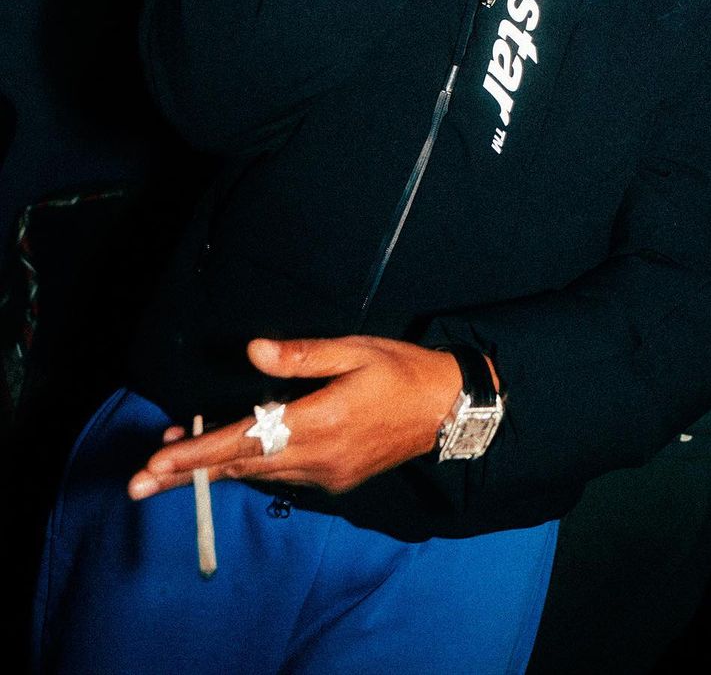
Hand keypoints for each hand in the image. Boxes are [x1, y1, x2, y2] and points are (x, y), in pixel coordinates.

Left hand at [127, 336, 464, 499]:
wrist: (449, 410)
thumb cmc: (403, 371)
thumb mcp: (357, 350)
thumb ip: (303, 354)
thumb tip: (254, 350)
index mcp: (321, 422)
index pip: (246, 439)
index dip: (197, 452)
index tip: (157, 463)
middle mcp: (318, 458)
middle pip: (241, 467)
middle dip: (187, 474)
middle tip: (137, 483)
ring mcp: (327, 476)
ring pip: (257, 474)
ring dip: (215, 467)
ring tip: (170, 462)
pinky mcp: (335, 481)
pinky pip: (281, 477)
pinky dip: (249, 467)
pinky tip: (230, 455)